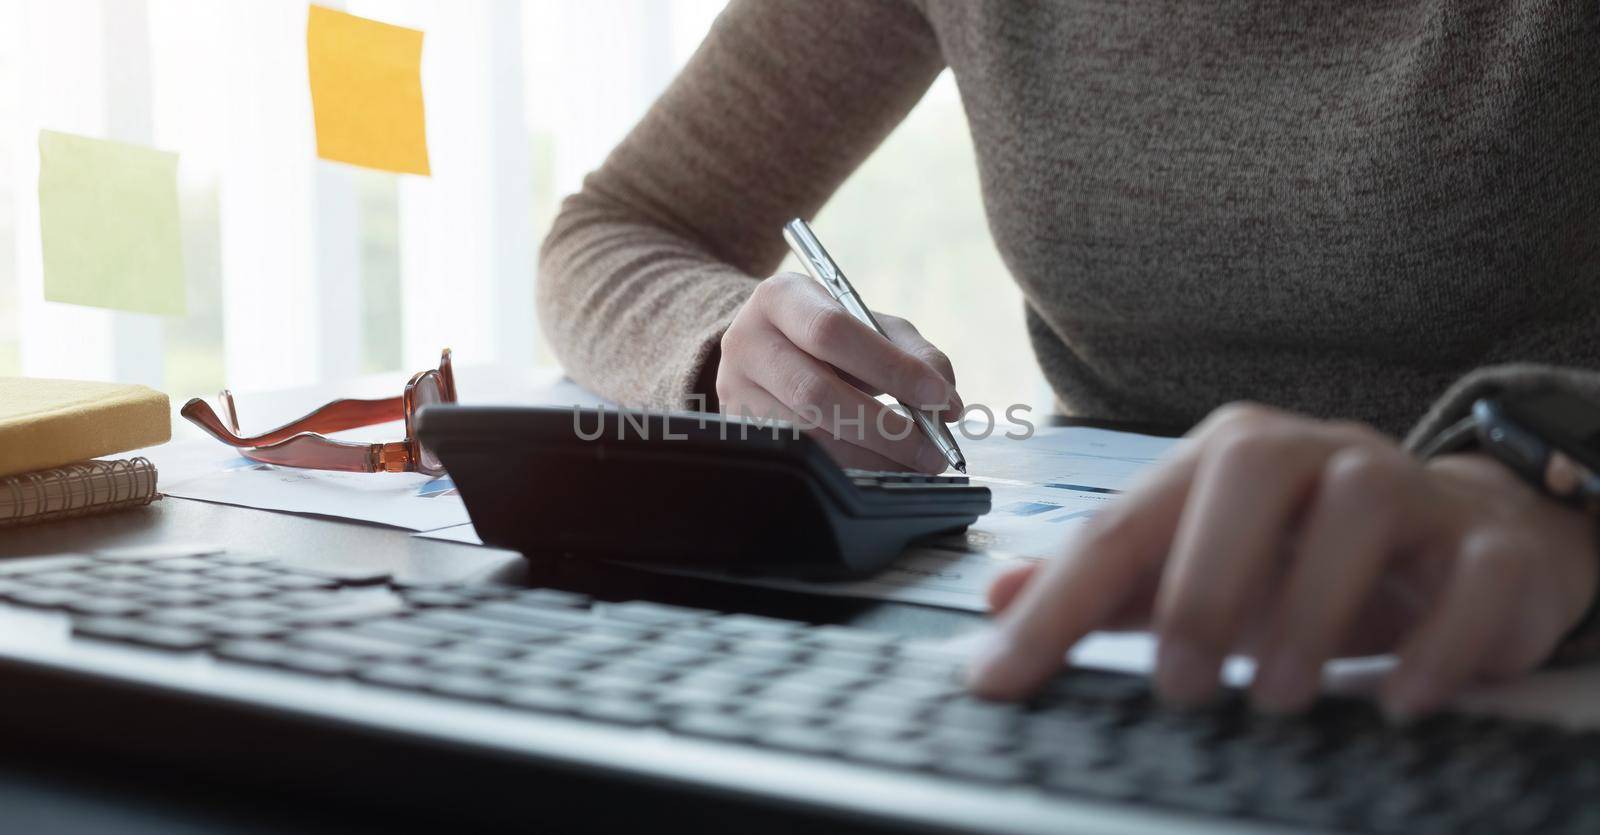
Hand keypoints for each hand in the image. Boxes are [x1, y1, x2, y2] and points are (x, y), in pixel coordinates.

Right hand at [716, 272, 961, 472]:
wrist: (766, 347)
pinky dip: (849, 468)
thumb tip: (947, 403)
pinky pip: (801, 459)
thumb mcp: (871, 326)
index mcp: (780, 297)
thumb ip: (914, 352)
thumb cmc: (831, 336)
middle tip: (933, 451)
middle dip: (885, 428)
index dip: (890, 368)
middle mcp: (746, 341)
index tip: (939, 398)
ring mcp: (735, 390)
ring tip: (914, 464)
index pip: (833, 332)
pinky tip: (881, 469)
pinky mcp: (738, 430)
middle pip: (816, 392)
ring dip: (870, 457)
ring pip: (807, 436)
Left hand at [967, 403, 1599, 717]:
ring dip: (1312, 612)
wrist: (1463, 535)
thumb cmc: (1306, 553)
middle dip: (1202, 583)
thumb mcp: (1195, 564)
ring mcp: (1407, 485)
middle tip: (1180, 686)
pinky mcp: (1489, 542)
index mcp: (1221, 459)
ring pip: (1361, 508)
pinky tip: (1398, 699)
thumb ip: (1102, 582)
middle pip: (1245, 476)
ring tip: (1278, 698)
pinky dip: (1437, 641)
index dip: (1056, 604)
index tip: (1001, 680)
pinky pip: (1473, 574)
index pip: (1122, 524)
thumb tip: (996, 598)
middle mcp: (1311, 452)